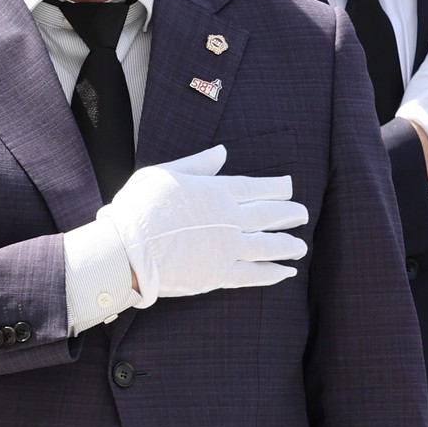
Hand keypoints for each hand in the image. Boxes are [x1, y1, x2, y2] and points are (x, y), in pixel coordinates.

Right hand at [100, 145, 307, 301]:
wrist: (124, 249)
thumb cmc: (138, 208)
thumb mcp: (164, 175)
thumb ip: (198, 165)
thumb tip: (222, 152)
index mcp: (216, 192)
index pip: (255, 188)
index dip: (275, 188)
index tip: (289, 187)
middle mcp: (230, 220)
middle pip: (269, 216)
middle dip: (289, 214)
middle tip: (303, 215)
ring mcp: (228, 248)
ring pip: (268, 246)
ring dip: (288, 246)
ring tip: (301, 247)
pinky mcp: (219, 274)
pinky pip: (253, 275)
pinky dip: (272, 274)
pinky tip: (286, 273)